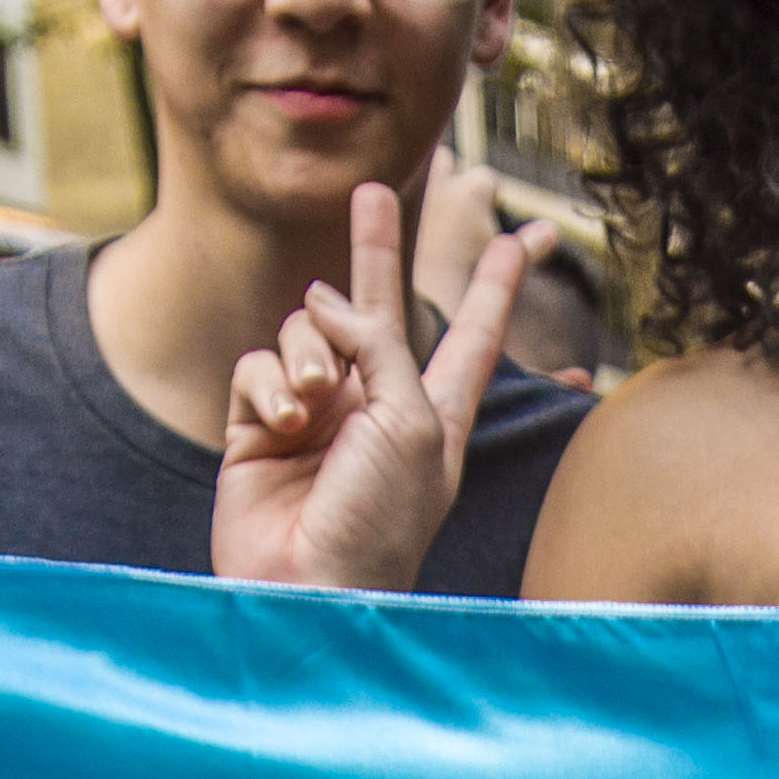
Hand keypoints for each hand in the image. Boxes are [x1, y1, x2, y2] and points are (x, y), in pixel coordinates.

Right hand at [217, 184, 527, 595]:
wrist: (306, 586)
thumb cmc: (378, 517)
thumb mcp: (410, 420)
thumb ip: (379, 344)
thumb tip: (324, 298)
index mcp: (435, 413)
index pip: (473, 338)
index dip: (494, 292)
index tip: (521, 245)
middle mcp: (376, 406)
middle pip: (377, 310)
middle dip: (376, 251)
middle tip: (373, 191)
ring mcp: (316, 416)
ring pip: (305, 332)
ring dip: (308, 353)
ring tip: (315, 402)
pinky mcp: (258, 427)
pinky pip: (257, 368)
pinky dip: (268, 385)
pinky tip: (281, 421)